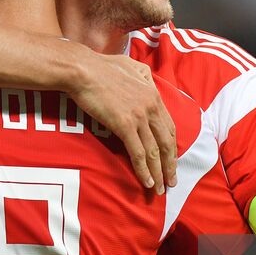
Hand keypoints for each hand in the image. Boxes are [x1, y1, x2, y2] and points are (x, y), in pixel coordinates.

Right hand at [70, 52, 176, 191]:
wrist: (83, 69)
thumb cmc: (102, 66)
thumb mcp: (131, 66)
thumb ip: (144, 75)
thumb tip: (148, 80)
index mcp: (154, 94)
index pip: (169, 127)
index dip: (172, 147)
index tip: (171, 161)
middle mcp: (151, 107)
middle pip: (167, 142)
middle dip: (170, 165)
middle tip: (171, 182)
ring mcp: (139, 117)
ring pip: (154, 151)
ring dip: (159, 173)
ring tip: (159, 188)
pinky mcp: (124, 125)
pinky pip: (138, 153)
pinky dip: (144, 170)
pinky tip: (146, 182)